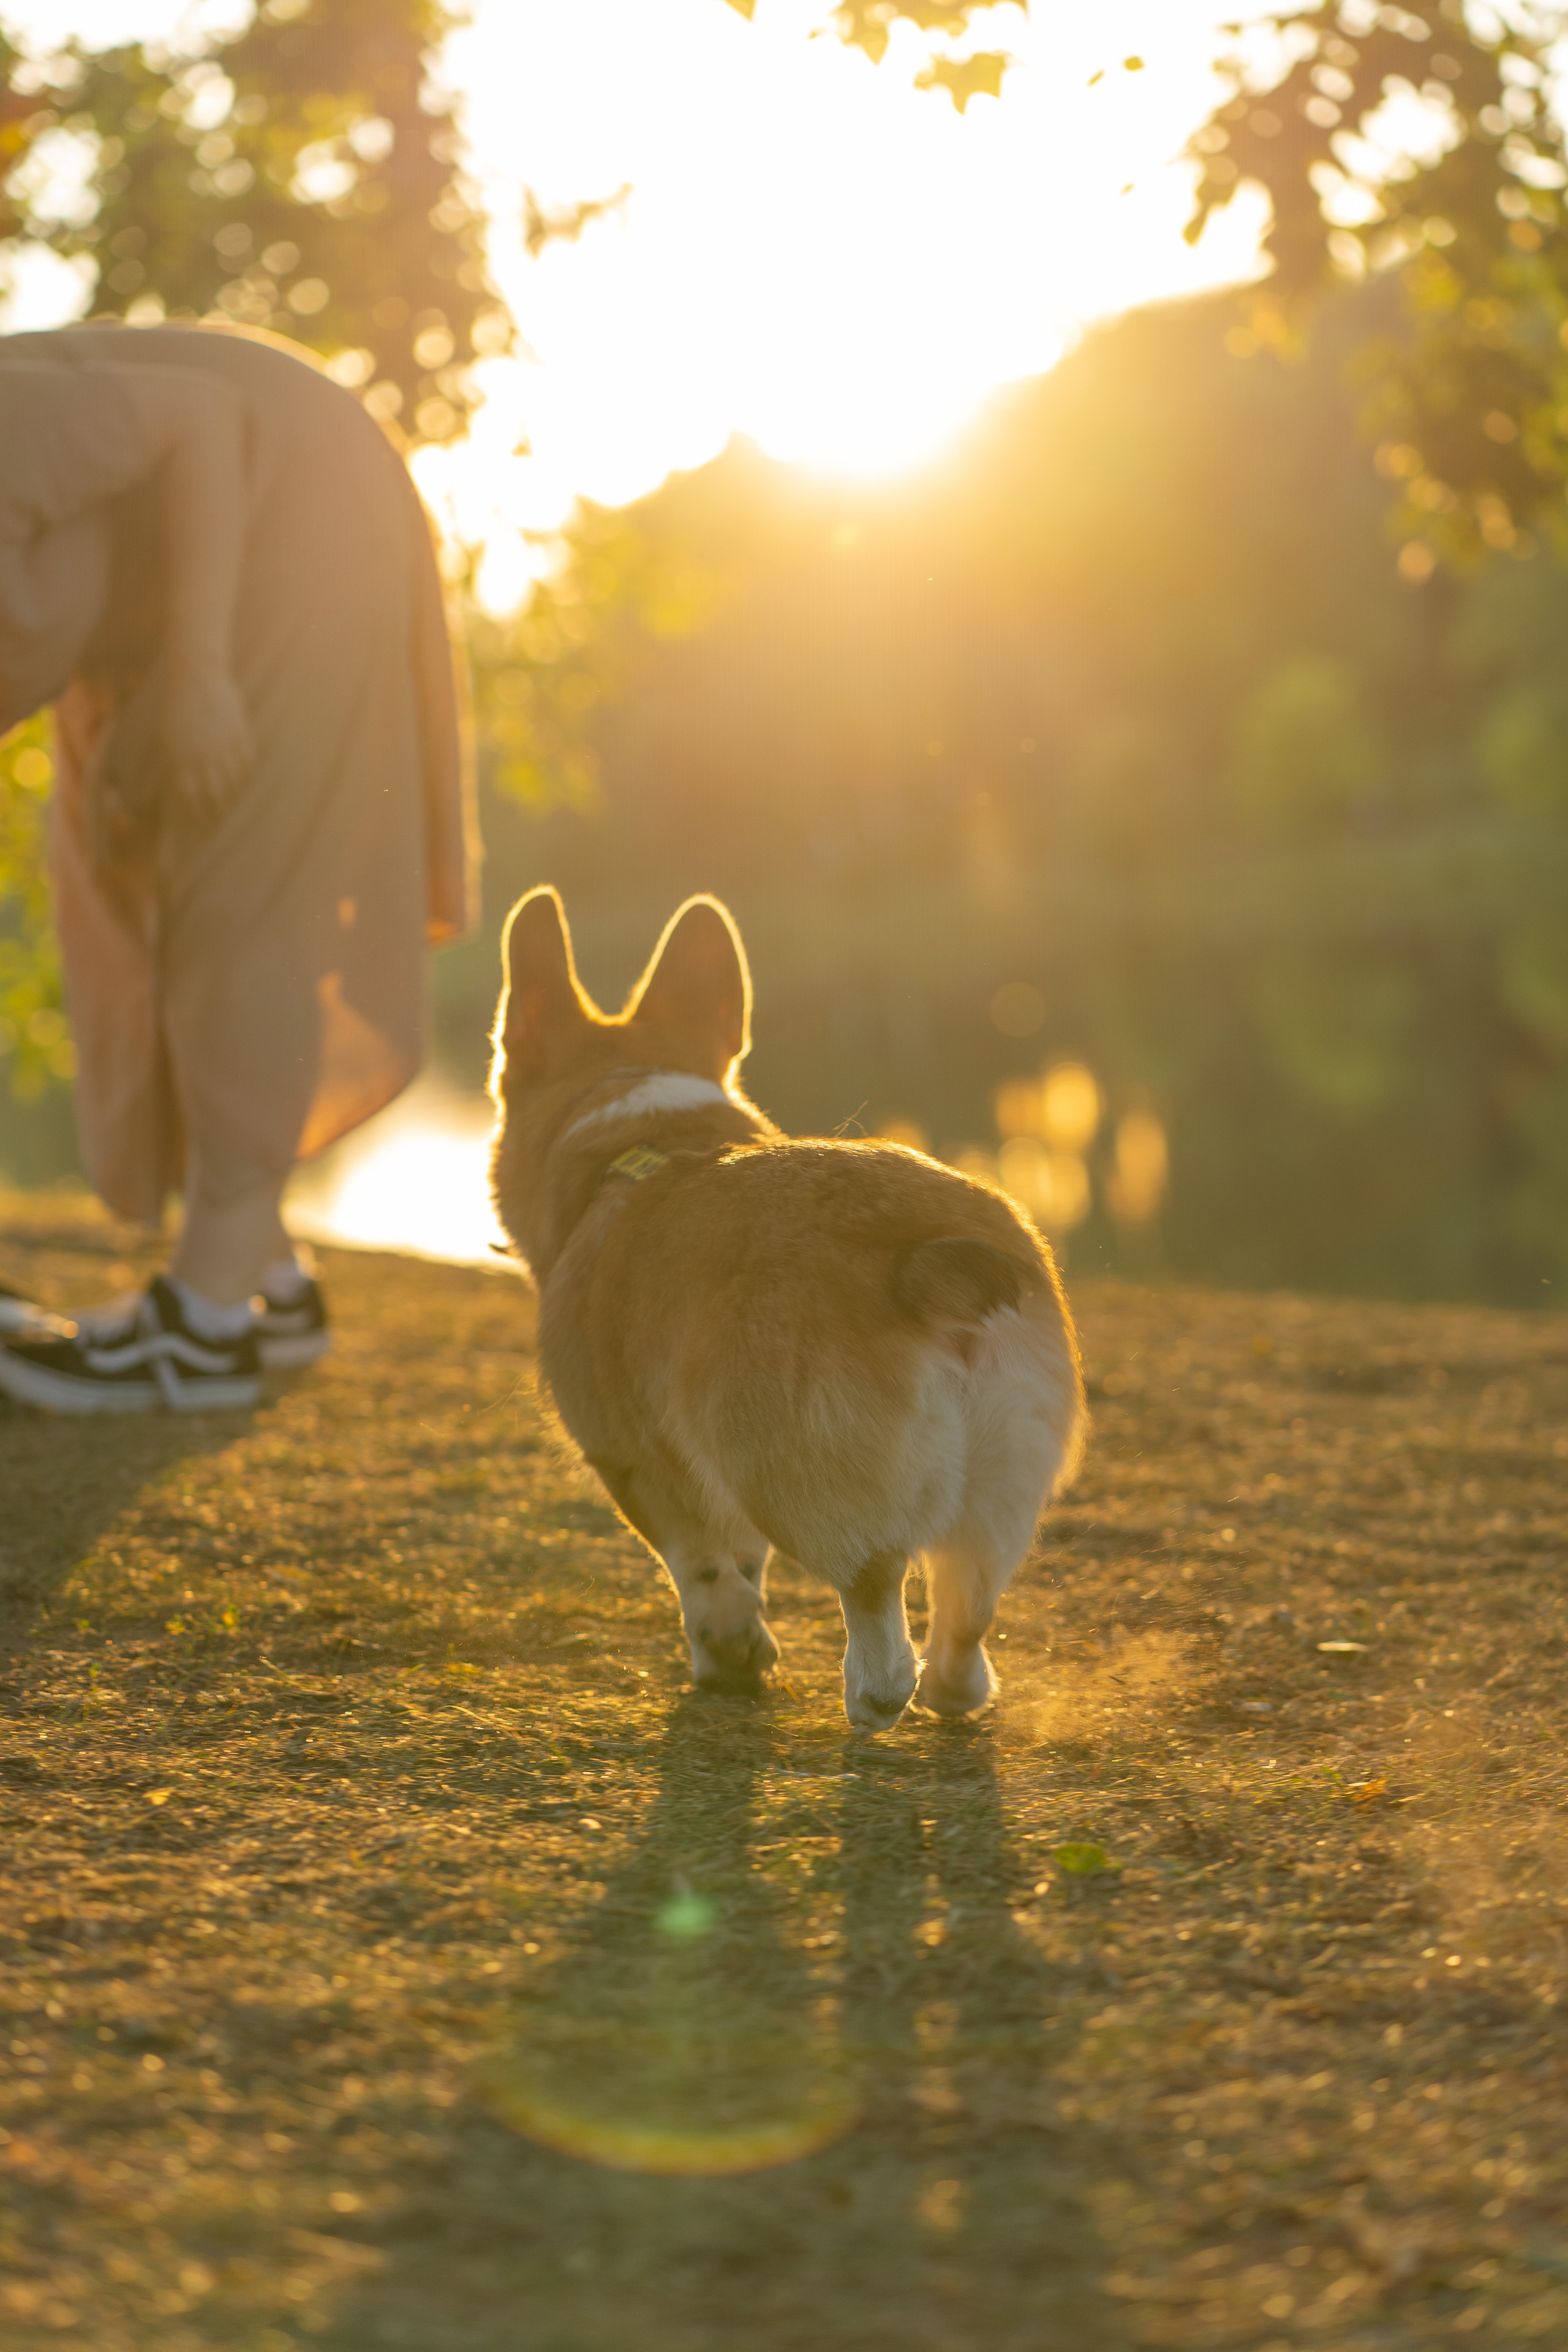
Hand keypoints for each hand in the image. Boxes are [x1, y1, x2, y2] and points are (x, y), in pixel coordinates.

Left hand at [162, 661, 253, 818]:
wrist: (197, 675)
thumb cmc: (178, 706)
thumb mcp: (169, 734)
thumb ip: (177, 759)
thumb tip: (183, 784)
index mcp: (180, 754)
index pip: (190, 792)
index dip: (195, 808)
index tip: (198, 817)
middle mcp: (202, 752)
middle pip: (214, 790)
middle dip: (217, 807)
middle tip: (219, 816)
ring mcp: (223, 743)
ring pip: (233, 779)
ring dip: (234, 793)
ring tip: (233, 800)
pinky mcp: (239, 733)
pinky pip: (246, 762)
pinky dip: (246, 774)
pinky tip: (245, 780)